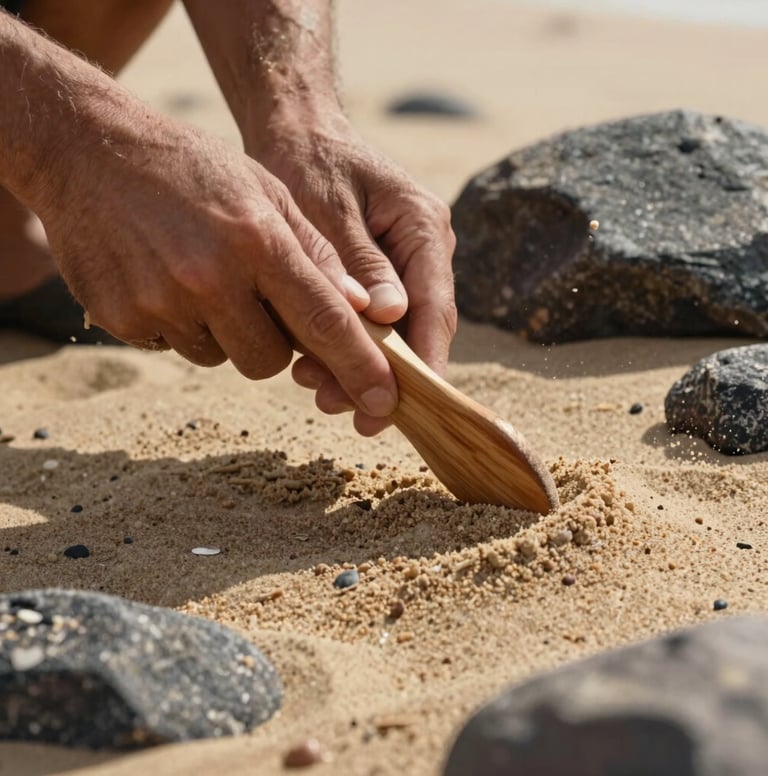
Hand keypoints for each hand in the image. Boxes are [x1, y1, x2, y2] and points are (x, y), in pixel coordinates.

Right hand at [34, 104, 399, 418]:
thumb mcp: (265, 190)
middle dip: (274, 343)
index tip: (385, 402)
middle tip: (254, 298)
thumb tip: (362, 309)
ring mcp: (161, 302)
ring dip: (224, 332)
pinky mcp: (123, 320)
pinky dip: (180, 325)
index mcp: (257, 240)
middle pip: (269, 360)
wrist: (85, 150)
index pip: (325, 321)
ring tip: (200, 274)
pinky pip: (174, 347)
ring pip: (221, 358)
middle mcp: (209, 278)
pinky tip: (164, 277)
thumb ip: (315, 252)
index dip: (361, 367)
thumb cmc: (192, 168)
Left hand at [250, 113, 456, 434]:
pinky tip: (316, 366)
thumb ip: (360, 262)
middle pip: (422, 327)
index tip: (412, 401)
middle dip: (389, 374)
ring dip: (365, 366)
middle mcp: (426, 249)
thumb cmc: (309, 161)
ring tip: (319, 392)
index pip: (435, 306)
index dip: (426, 359)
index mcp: (423, 226)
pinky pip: (377, 321)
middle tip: (352, 413)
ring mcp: (408, 263)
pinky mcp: (384, 274)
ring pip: (398, 331)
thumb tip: (390, 318)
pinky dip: (351, 345)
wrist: (300, 133)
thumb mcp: (328, 208)